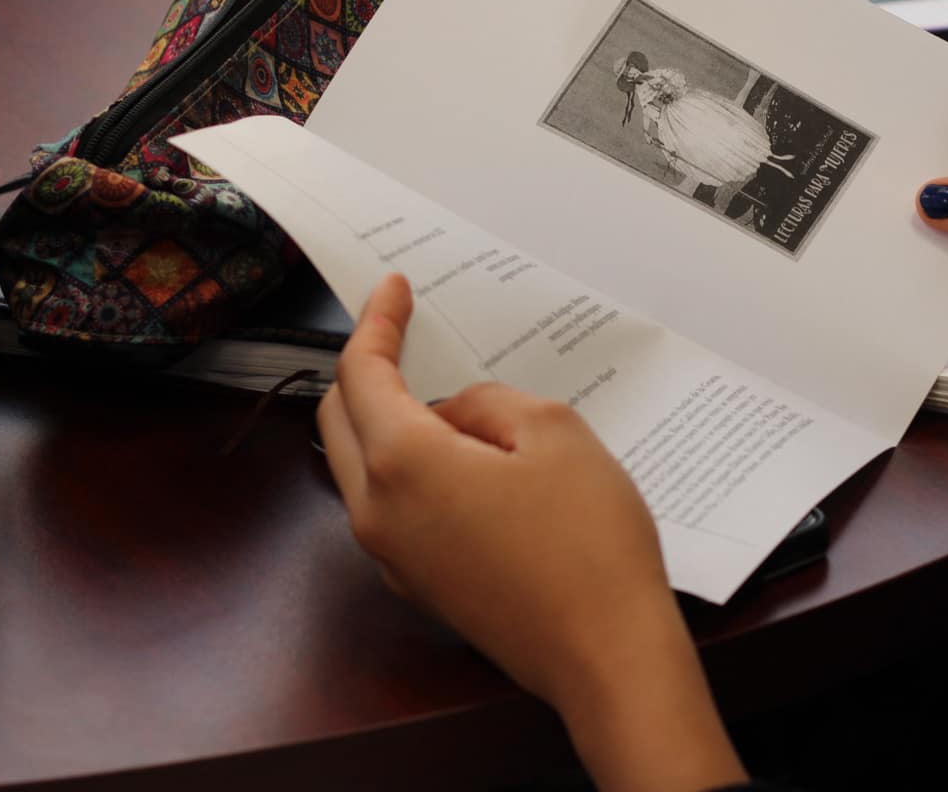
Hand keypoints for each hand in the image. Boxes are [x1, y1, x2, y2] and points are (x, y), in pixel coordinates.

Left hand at [318, 276, 746, 791]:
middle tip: (402, 331)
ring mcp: (393, 558)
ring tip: (445, 390)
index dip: (376, 323)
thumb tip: (460, 415)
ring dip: (386, 420)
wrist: (606, 658)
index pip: (361, 374)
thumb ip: (490, 403)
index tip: (392, 290)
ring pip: (360, 468)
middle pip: (340, 420)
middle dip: (364, 368)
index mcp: (402, 464)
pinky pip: (392, 507)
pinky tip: (463, 455)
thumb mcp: (553, 433)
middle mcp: (378, 514)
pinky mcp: (420, 585)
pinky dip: (407, 466)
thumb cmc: (589, 546)